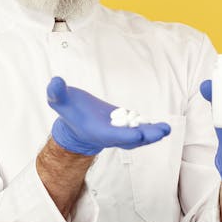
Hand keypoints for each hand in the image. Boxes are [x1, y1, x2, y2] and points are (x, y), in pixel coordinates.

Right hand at [47, 76, 171, 155]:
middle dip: (145, 137)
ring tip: (166, 129)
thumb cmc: (69, 110)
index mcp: (96, 131)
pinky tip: (163, 126)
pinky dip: (150, 128)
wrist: (75, 123)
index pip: (112, 135)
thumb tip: (55, 81)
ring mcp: (119, 132)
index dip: (125, 135)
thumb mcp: (59, 100)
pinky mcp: (125, 126)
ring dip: (152, 133)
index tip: (139, 135)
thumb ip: (56, 93)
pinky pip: (139, 129)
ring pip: (137, 136)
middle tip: (161, 132)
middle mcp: (109, 135)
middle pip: (130, 140)